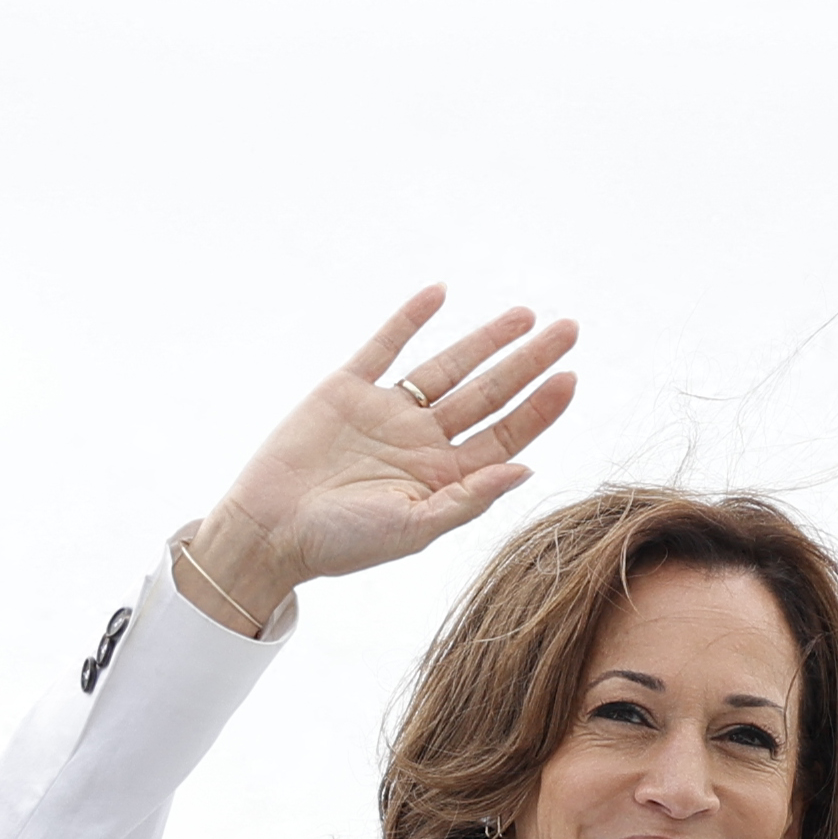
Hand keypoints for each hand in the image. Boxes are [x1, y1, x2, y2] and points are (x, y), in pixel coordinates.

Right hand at [177, 290, 578, 634]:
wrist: (267, 531)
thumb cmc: (339, 544)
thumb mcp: (412, 528)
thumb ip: (467, 499)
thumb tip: (526, 470)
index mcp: (443, 476)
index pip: (505, 434)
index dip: (540, 407)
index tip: (570, 377)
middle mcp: (422, 441)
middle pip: (489, 393)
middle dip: (529, 361)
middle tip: (568, 329)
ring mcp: (385, 412)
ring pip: (447, 366)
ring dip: (485, 339)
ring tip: (524, 314)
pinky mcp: (346, 391)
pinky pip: (385, 346)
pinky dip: (410, 319)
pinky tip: (438, 294)